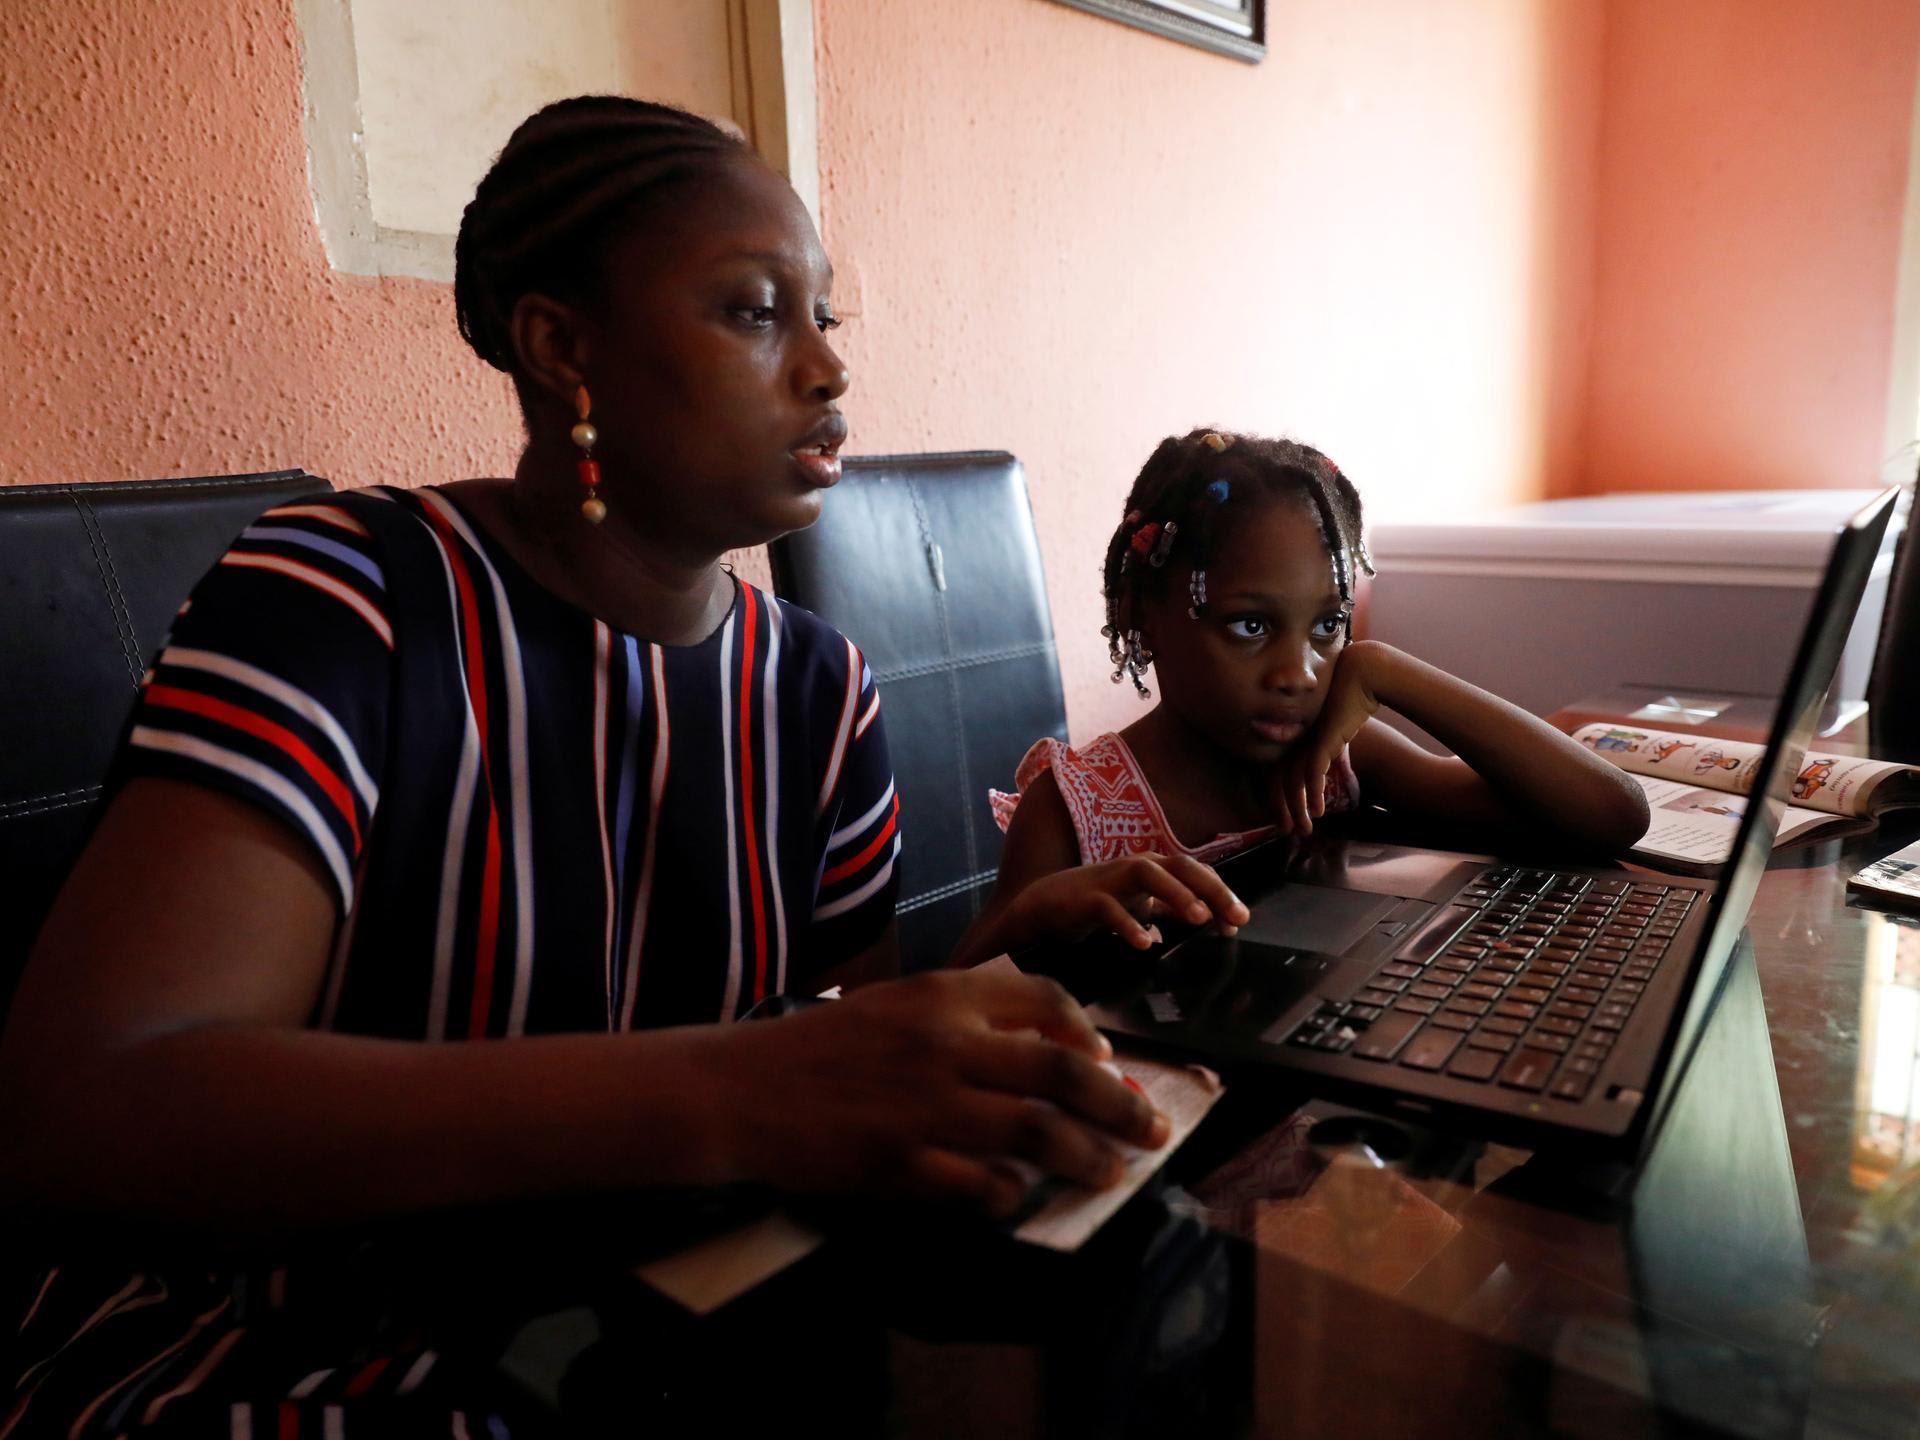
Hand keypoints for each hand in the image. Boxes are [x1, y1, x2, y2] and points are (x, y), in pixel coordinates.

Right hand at [717, 967, 1170, 1215]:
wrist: (738, 1088)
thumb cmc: (817, 1047)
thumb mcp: (892, 1007)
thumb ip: (960, 1016)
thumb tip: (1041, 1043)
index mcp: (940, 997)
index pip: (1043, 1002)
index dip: (1090, 1036)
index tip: (1113, 1063)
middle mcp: (942, 1045)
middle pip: (1059, 1073)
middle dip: (1118, 1105)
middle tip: (1153, 1130)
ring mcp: (923, 1107)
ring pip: (1035, 1133)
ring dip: (1085, 1157)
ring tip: (1110, 1173)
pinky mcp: (899, 1163)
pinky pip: (980, 1185)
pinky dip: (1012, 1195)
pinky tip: (1022, 1200)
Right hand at [999, 854, 1250, 951]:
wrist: (1045, 906)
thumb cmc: (1099, 903)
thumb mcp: (1143, 905)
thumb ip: (1174, 910)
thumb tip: (1215, 920)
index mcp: (1154, 868)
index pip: (1196, 873)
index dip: (1221, 893)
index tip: (1240, 920)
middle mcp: (1136, 867)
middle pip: (1181, 866)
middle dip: (1211, 889)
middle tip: (1235, 916)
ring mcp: (1111, 880)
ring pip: (1149, 875)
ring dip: (1177, 894)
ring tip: (1199, 917)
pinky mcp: (1086, 898)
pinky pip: (1109, 908)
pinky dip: (1127, 924)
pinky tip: (1144, 943)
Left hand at [1265, 640, 1385, 835]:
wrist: (1363, 676)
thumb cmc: (1351, 701)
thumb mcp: (1337, 730)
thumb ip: (1331, 748)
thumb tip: (1334, 765)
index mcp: (1294, 738)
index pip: (1278, 775)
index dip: (1279, 800)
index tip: (1286, 820)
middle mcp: (1295, 740)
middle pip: (1278, 782)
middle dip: (1282, 810)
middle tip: (1288, 832)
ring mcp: (1306, 740)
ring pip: (1293, 782)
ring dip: (1298, 809)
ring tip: (1305, 829)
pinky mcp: (1321, 740)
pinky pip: (1312, 772)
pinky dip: (1312, 793)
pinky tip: (1319, 811)